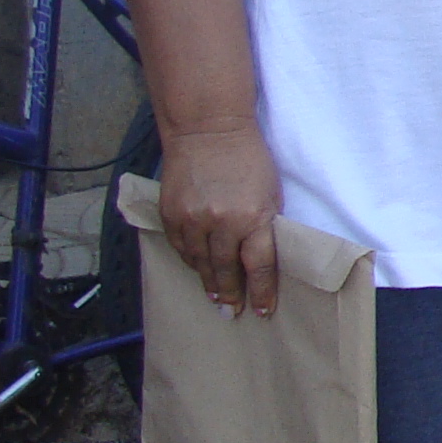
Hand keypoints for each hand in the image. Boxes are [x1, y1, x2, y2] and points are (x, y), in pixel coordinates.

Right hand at [159, 122, 282, 315]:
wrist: (208, 129)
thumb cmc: (248, 158)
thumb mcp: (270, 192)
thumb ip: (264, 224)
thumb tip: (259, 256)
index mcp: (254, 217)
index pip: (259, 266)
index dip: (261, 292)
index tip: (263, 310)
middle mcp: (221, 223)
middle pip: (225, 270)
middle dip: (230, 295)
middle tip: (232, 313)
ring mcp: (192, 219)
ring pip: (199, 263)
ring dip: (208, 282)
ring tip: (215, 298)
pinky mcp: (171, 214)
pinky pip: (180, 247)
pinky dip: (189, 261)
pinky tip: (196, 269)